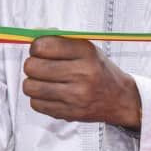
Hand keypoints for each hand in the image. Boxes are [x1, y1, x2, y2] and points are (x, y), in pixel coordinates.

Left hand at [22, 36, 141, 128]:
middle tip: (39, 66)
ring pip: (30, 87)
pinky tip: (50, 94)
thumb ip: (59, 40)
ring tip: (42, 81)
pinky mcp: (69, 113)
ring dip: (32, 83)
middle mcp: (82, 74)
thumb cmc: (98, 70)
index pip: (43, 46)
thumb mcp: (85, 48)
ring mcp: (76, 96)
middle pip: (32, 67)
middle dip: (32, 65)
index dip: (35, 47)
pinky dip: (38, 99)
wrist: (120, 99)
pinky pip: (36, 104)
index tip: (39, 50)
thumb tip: (30, 37)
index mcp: (85, 52)